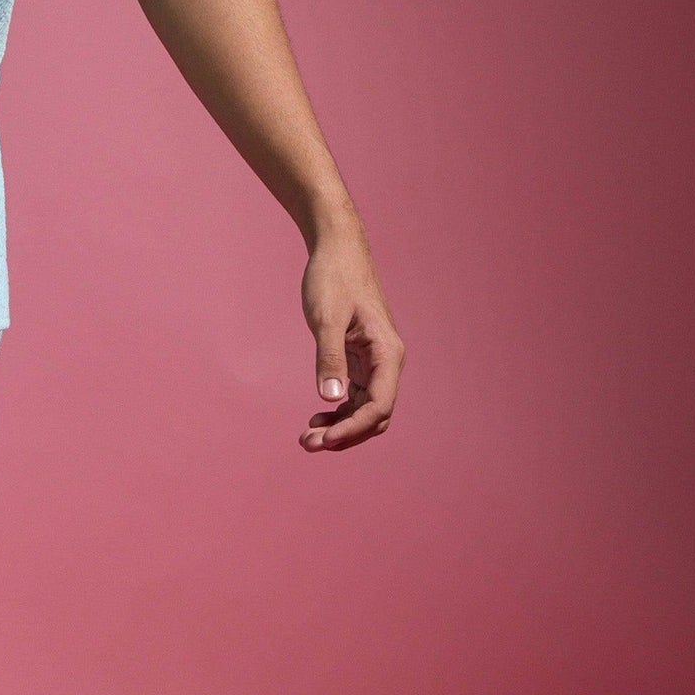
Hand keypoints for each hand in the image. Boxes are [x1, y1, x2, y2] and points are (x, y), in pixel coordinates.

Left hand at [299, 221, 403, 451]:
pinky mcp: (360, 359)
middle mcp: (386, 361)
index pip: (378, 406)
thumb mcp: (326, 318)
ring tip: (307, 438)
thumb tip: (332, 399)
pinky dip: (338, 411)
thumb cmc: (333, 278)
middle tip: (307, 444)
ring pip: (365, 409)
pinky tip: (317, 418)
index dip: (353, 428)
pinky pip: (356, 396)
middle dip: (345, 434)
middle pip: (375, 414)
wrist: (336, 250)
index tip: (324, 439)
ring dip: (340, 427)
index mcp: (387, 353)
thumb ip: (329, 358)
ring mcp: (374, 362)